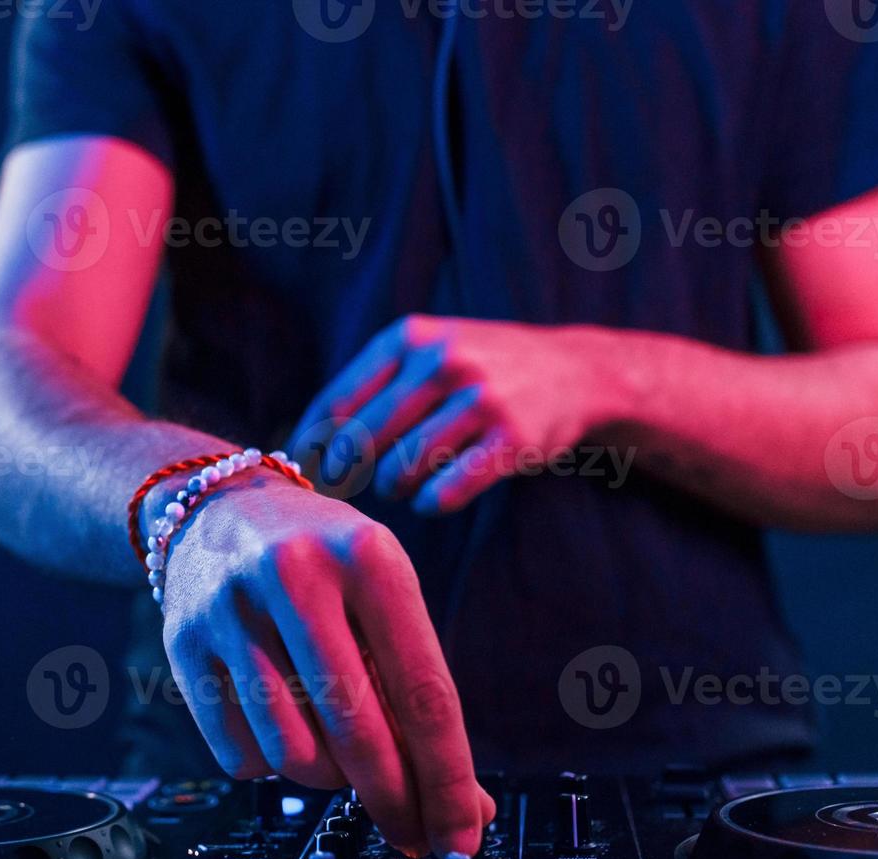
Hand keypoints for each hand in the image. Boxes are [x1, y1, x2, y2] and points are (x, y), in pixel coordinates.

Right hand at [157, 473, 493, 855]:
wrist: (214, 510)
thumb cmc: (321, 563)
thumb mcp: (382, 594)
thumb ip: (419, 692)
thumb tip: (467, 806)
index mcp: (368, 556)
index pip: (423, 691)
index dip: (447, 776)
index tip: (461, 831)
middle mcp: (296, 574)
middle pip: (358, 730)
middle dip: (393, 799)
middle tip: (412, 833)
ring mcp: (232, 609)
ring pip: (295, 752)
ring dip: (329, 778)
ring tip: (337, 750)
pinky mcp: (183, 643)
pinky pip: (240, 754)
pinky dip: (272, 764)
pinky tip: (281, 724)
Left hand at [289, 316, 615, 514]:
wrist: (574, 372)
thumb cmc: (480, 371)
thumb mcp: (426, 351)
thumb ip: (371, 385)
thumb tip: (303, 443)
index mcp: (409, 337)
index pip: (337, 403)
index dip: (311, 445)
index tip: (302, 471)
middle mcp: (443, 362)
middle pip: (362, 440)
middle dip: (348, 472)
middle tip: (348, 484)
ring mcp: (480, 400)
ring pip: (401, 469)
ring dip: (393, 487)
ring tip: (402, 483)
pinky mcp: (512, 440)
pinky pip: (446, 491)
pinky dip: (429, 502)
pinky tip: (430, 498)